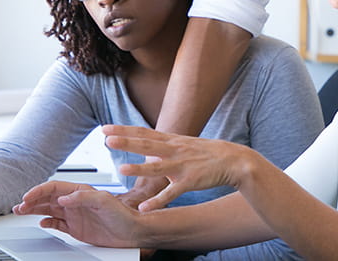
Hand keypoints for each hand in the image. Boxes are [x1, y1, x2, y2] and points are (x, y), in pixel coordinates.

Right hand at [13, 181, 140, 247]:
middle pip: (48, 199)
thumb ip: (83, 198)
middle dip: (32, 201)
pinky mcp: (76, 228)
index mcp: (81, 192)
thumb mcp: (104, 201)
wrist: (133, 231)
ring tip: (20, 211)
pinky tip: (41, 223)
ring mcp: (75, 215)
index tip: (27, 197)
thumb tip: (63, 198)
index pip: (54, 188)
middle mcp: (76, 202)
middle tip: (19, 206)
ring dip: (35, 210)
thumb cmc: (123, 214)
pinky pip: (57, 224)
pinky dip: (47, 223)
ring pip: (49, 210)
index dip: (39, 191)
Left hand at [103, 124, 254, 211]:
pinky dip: (158, 202)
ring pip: (157, 168)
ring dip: (139, 169)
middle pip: (147, 145)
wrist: (233, 160)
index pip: (143, 133)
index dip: (124, 130)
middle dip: (127, 142)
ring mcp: (182, 166)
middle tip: (107, 139)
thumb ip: (164, 146)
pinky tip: (145, 209)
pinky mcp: (190, 182)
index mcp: (171, 141)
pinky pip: (171, 193)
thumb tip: (146, 148)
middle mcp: (174, 151)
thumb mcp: (183, 143)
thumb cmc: (207, 153)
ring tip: (121, 169)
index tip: (105, 129)